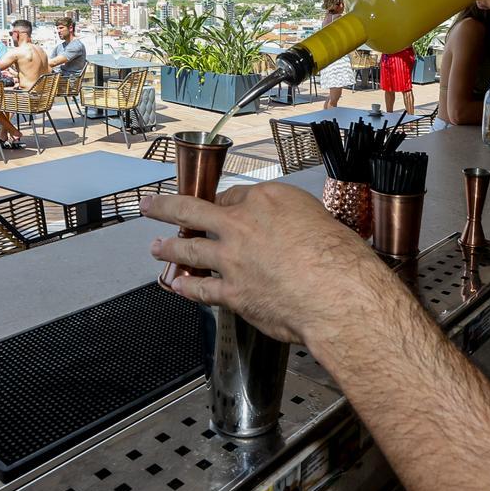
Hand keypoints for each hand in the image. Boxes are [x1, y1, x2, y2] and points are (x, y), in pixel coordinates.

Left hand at [143, 183, 390, 345]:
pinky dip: (186, 289)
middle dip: (166, 207)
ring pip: (188, 250)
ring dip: (167, 248)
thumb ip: (291, 220)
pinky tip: (177, 286)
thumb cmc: (340, 258)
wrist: (338, 293)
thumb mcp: (318, 218)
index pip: (233, 196)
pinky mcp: (232, 293)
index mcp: (266, 200)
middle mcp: (241, 225)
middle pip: (192, 210)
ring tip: (155, 247)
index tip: (218, 207)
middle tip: (150, 206)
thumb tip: (285, 230)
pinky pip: (201, 290)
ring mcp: (231, 260)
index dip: (224, 204)